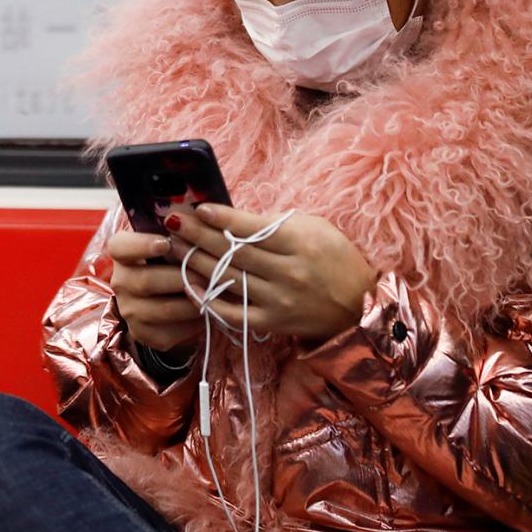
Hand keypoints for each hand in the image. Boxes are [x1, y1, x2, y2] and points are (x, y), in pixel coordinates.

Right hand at [105, 226, 203, 355]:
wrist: (174, 301)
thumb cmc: (179, 260)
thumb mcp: (179, 240)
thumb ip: (184, 228)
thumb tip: (201, 212)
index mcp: (123, 252)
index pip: (120, 246)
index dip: (141, 245)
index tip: (166, 242)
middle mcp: (120, 281)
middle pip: (145, 281)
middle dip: (181, 277)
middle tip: (209, 272)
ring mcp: (130, 310)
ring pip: (162, 309)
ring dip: (192, 300)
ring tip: (216, 292)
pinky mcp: (144, 334)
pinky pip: (170, 333)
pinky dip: (193, 323)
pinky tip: (210, 311)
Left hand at [167, 204, 375, 344]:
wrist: (359, 307)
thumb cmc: (336, 258)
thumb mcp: (316, 228)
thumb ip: (276, 224)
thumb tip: (234, 218)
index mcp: (300, 242)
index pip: (251, 229)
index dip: (222, 218)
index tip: (197, 208)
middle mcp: (288, 271)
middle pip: (233, 252)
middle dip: (198, 235)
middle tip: (172, 221)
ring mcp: (278, 300)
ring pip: (228, 279)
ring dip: (196, 261)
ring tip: (173, 246)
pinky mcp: (271, 323)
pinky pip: (233, 312)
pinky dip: (209, 299)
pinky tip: (190, 285)